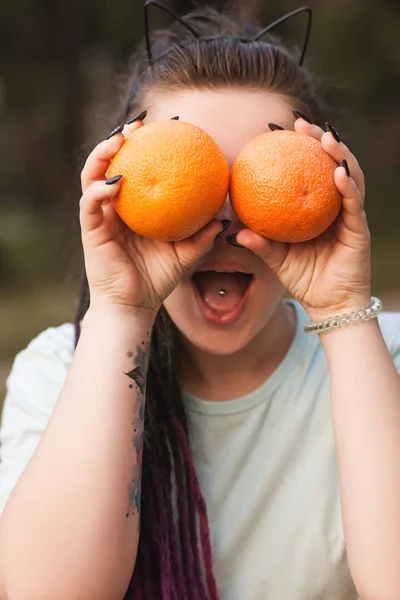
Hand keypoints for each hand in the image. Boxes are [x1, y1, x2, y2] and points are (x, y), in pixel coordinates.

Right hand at [80, 119, 223, 314]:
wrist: (133, 306)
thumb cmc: (157, 279)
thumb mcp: (185, 255)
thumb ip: (202, 237)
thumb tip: (226, 218)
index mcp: (134, 209)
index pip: (136, 169)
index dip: (145, 147)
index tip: (165, 128)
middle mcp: (114, 207)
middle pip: (110, 164)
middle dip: (119, 139)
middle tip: (138, 123)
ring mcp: (100, 217)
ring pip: (92, 176)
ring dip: (102, 154)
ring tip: (120, 139)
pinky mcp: (90, 229)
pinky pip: (90, 203)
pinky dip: (99, 190)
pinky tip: (116, 182)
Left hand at [234, 118, 370, 319]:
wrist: (329, 305)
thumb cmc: (304, 279)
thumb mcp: (277, 259)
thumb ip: (261, 244)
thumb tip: (234, 232)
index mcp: (317, 209)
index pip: (311, 171)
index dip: (301, 149)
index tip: (282, 130)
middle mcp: (336, 207)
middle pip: (332, 164)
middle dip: (321, 140)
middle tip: (302, 123)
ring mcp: (350, 216)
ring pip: (350, 176)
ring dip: (340, 154)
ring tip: (326, 138)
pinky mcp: (359, 230)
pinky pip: (355, 204)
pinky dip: (348, 187)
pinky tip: (338, 173)